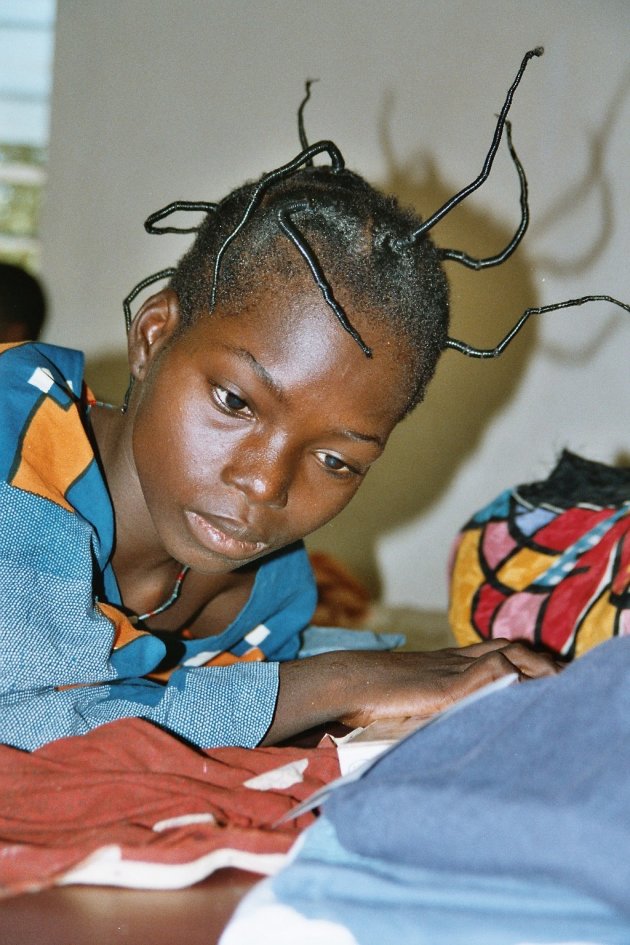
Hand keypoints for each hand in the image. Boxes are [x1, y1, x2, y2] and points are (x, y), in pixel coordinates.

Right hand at [335, 638, 560, 728]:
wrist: (345, 682)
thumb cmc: (365, 695)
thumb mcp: (402, 699)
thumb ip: (424, 703)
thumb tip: (433, 719)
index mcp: (442, 664)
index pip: (492, 651)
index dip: (518, 659)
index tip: (538, 675)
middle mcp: (450, 660)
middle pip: (505, 647)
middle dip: (535, 662)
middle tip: (553, 680)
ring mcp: (450, 669)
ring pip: (506, 655)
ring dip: (532, 670)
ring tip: (547, 688)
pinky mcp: (448, 684)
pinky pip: (493, 668)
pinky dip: (511, 676)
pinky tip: (518, 690)